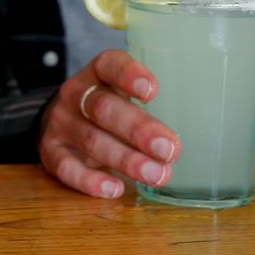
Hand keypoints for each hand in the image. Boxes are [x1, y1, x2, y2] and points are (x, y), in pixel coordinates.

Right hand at [39, 50, 180, 198]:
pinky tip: (115, 188)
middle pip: (104, 108)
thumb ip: (150, 101)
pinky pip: (67, 168)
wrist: (61, 123)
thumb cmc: (108, 108)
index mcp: (97, 73)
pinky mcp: (50, 153)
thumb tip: (203, 122)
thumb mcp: (124, 94)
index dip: (129, 75)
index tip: (153, 91)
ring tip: (157, 175)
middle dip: (139, 129)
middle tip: (169, 148)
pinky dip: (90, 181)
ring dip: (126, 159)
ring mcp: (61, 124)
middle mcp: (75, 95)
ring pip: (91, 140)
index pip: (109, 65)